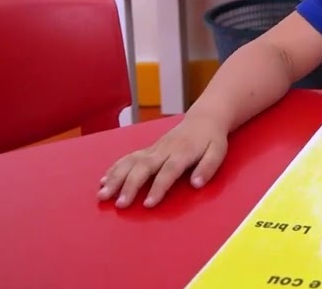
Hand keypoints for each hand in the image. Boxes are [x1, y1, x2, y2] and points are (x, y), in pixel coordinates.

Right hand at [97, 115, 228, 208]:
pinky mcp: (147, 149)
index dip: (158, 187)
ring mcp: (153, 149)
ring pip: (131, 161)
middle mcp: (164, 150)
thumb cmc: (211, 139)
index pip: (168, 171)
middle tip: (119, 204)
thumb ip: (208, 167)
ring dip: (115, 178)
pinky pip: (128, 157)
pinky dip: (114, 169)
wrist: (203, 119)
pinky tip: (103, 180)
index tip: (148, 204)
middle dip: (130, 185)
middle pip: (144, 167)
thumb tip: (196, 184)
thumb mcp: (218, 152)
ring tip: (103, 194)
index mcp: (182, 152)